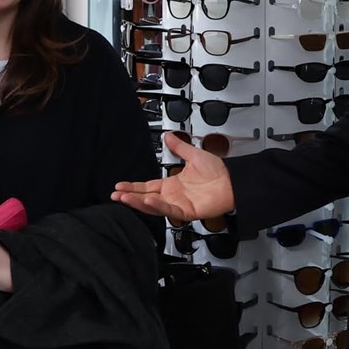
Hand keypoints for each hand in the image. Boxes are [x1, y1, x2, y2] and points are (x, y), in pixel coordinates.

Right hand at [111, 132, 233, 222]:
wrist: (233, 180)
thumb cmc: (219, 172)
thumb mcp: (194, 155)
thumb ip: (179, 147)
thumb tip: (168, 136)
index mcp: (172, 184)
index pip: (147, 187)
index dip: (133, 187)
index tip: (120, 186)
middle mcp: (173, 196)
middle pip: (146, 198)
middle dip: (129, 197)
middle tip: (115, 195)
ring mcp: (179, 205)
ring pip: (154, 206)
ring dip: (138, 202)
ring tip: (124, 198)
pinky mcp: (187, 212)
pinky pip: (169, 210)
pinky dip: (157, 205)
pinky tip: (147, 200)